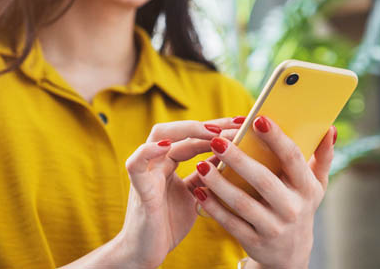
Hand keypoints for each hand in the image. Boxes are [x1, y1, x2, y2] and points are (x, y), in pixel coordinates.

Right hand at [118, 117, 241, 268]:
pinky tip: (167, 145)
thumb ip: (205, 175)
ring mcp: (146, 172)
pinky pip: (137, 163)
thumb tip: (229, 156)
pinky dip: (149, 151)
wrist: (146, 254)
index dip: (216, 129)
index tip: (242, 124)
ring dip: (187, 131)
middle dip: (207, 125)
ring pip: (158, 136)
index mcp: (169, 163)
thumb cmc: (168, 224)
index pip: (192, 137)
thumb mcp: (195, 195)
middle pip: (178, 130)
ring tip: (213, 131)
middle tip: (235, 124)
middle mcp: (157, 162)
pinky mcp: (139, 188)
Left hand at [193, 116, 336, 268]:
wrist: (290, 254)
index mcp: (306, 188)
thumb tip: (329, 128)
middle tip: (216, 140)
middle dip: (239, 159)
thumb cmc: (299, 205)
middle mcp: (292, 208)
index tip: (258, 119)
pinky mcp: (255, 241)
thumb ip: (322, 157)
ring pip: (243, 203)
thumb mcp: (315, 185)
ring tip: (201, 165)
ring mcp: (273, 227)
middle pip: (263, 180)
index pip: (292, 158)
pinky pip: (231, 223)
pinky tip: (199, 191)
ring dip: (220, 184)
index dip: (276, 138)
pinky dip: (213, 207)